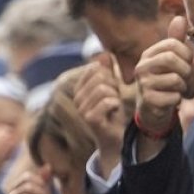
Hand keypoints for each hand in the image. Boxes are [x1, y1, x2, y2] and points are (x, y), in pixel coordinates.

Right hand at [74, 53, 126, 177]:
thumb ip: (107, 72)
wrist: (115, 138)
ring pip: (104, 89)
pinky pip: (108, 101)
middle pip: (100, 77)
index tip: (112, 89)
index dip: (109, 76)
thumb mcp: (111, 88)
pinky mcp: (90, 118)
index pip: (95, 68)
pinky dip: (116, 105)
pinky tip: (114, 113)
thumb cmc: (113, 112)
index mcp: (79, 88)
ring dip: (115, 97)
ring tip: (113, 106)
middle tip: (114, 99)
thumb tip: (104, 55)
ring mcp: (81, 109)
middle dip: (113, 86)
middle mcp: (76, 98)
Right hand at [133, 17, 193, 157]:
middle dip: (186, 70)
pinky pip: (174, 97)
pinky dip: (178, 99)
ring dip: (183, 86)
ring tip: (177, 89)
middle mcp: (142, 66)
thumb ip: (176, 40)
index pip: (173, 44)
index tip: (188, 63)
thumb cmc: (166, 82)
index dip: (187, 53)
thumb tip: (179, 17)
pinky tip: (171, 100)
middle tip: (186, 78)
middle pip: (172, 59)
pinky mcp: (147, 99)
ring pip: (175, 79)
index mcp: (149, 53)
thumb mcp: (172, 60)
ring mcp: (143, 83)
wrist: (153, 110)